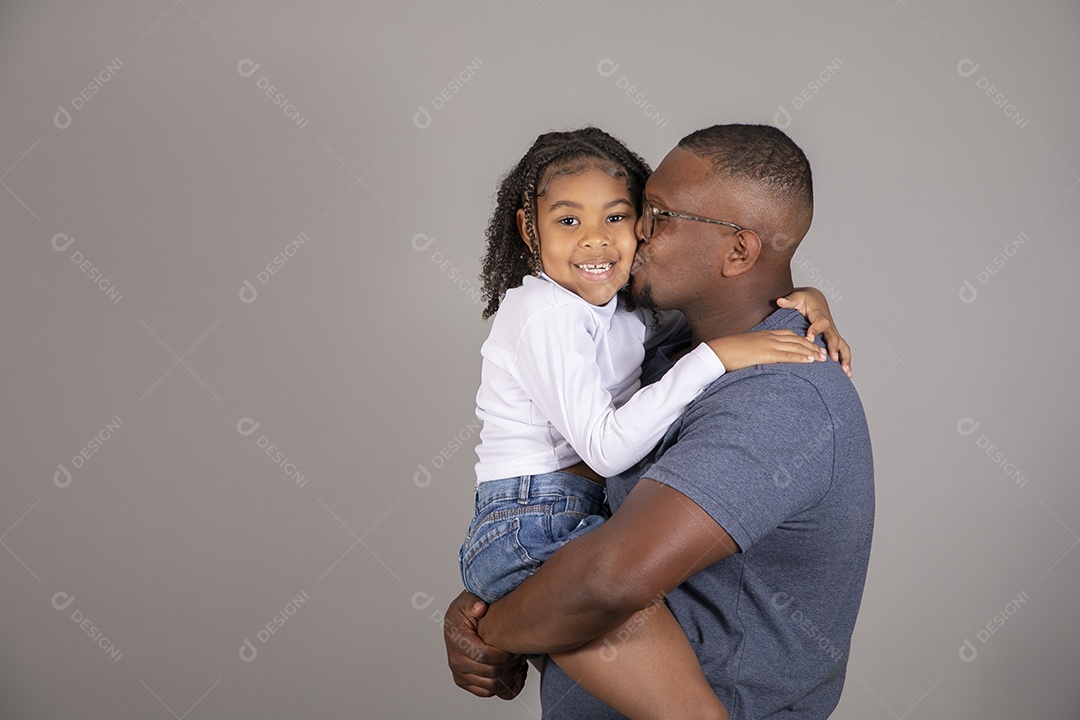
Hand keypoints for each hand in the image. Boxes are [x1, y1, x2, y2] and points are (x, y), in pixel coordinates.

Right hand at [444, 590, 527, 699]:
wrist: (460, 621)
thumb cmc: (466, 611)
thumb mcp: (469, 599)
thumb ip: (474, 602)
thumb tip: (479, 608)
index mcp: (456, 641)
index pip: (483, 655)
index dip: (503, 654)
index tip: (514, 647)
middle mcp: (455, 660)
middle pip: (489, 672)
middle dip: (509, 665)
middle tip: (519, 654)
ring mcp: (460, 673)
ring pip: (490, 686)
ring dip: (508, 676)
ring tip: (517, 663)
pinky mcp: (465, 681)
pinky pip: (487, 692)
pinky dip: (503, 686)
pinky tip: (511, 672)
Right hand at [707, 329, 826, 370]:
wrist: (718, 351)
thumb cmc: (728, 352)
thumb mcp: (745, 348)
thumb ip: (756, 351)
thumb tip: (759, 358)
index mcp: (765, 334)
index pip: (789, 335)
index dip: (802, 340)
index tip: (812, 346)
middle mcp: (769, 337)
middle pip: (796, 340)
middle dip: (812, 346)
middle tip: (824, 352)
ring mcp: (768, 345)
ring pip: (795, 347)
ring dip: (811, 352)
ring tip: (823, 358)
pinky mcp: (766, 354)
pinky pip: (787, 355)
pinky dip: (801, 357)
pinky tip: (810, 360)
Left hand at [776, 288, 852, 376]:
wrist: (816, 299)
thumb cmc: (806, 300)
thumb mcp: (797, 297)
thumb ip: (789, 300)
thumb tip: (779, 301)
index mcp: (819, 316)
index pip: (819, 323)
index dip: (814, 330)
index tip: (808, 338)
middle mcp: (828, 326)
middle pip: (834, 336)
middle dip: (833, 347)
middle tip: (832, 358)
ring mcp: (832, 332)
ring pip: (842, 345)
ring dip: (844, 358)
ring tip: (845, 372)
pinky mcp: (833, 338)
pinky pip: (842, 350)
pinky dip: (846, 361)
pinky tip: (847, 373)